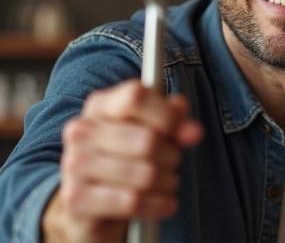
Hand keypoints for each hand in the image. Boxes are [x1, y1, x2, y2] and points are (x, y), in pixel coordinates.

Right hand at [42, 79, 202, 242]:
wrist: (89, 202)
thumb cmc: (127, 154)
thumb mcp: (152, 128)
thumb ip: (174, 120)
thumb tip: (194, 131)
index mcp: (100, 104)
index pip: (136, 97)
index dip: (166, 115)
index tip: (182, 131)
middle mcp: (81, 130)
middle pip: (147, 140)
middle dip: (171, 154)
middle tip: (174, 161)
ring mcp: (74, 164)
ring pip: (145, 174)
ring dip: (167, 180)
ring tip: (169, 180)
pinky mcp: (76, 199)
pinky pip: (133, 201)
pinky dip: (158, 204)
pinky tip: (165, 202)